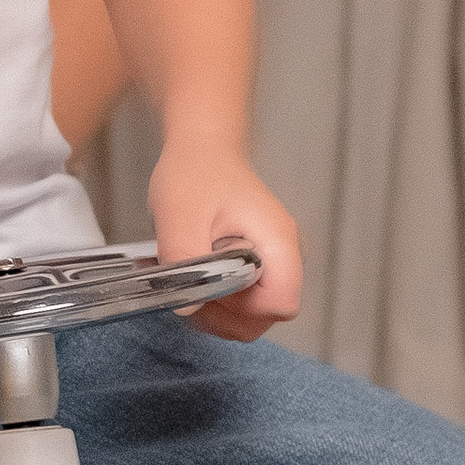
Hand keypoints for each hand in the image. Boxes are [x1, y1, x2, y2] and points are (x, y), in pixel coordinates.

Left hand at [149, 139, 302, 339]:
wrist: (201, 149)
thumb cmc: (196, 172)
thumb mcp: (179, 213)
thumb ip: (184, 259)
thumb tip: (188, 306)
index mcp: (277, 241)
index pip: (282, 304)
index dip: (244, 309)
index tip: (211, 289)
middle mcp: (284, 256)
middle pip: (268, 316)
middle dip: (226, 315)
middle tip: (191, 289)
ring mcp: (272, 262)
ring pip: (254, 315)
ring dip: (219, 311)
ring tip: (190, 280)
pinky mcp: (258, 265)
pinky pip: (244, 303)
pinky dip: (218, 302)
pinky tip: (196, 278)